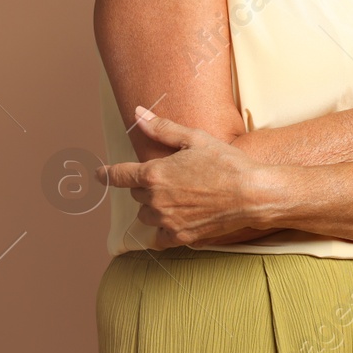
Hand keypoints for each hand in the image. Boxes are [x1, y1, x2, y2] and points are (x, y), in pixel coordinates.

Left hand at [98, 108, 279, 246]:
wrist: (253, 194)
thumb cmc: (227, 163)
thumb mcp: (195, 139)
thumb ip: (162, 129)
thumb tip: (137, 113)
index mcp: (155, 174)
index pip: (119, 176)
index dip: (107, 174)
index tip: (99, 174)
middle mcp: (155, 199)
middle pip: (137, 195)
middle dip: (148, 187)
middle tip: (172, 180)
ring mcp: (166, 220)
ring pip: (146, 216)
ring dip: (155, 208)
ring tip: (178, 199)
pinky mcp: (180, 236)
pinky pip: (159, 238)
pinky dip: (163, 231)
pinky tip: (176, 222)